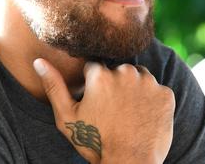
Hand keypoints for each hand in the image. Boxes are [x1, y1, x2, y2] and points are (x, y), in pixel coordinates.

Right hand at [33, 59, 174, 163]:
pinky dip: (152, 102)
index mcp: (100, 74)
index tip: (96, 104)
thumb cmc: (95, 143)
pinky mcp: (166, 94)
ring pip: (139, 78)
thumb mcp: (67, 117)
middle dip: (115, 85)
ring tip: (128, 115)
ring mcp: (149, 83)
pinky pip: (158, 91)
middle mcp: (126, 72)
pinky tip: (143, 118)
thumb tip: (38, 61)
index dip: (93, 87)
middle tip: (113, 112)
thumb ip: (54, 86)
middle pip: (119, 71)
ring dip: (135, 90)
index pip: (95, 69)